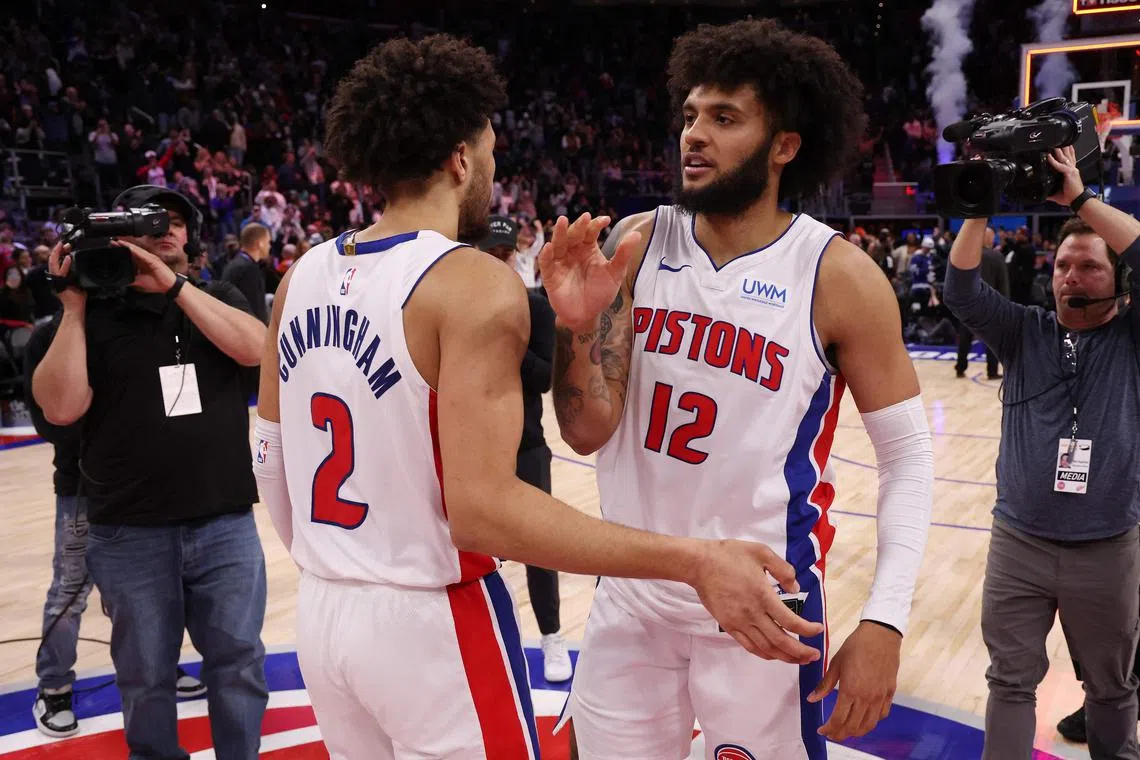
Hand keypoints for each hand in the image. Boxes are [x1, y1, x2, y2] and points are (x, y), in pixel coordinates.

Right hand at [47, 242, 85, 312]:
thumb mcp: (77, 282)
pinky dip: (64, 265)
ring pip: (53, 264)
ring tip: (63, 246)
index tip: (66, 245)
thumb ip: (76, 274)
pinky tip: (68, 258)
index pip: (56, 261)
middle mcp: (55, 277)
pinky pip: (61, 273)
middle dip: (57, 250)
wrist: (75, 308)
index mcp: (59, 276)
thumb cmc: (77, 297)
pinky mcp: (60, 284)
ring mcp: (56, 280)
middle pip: (53, 260)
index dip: (59, 252)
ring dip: (58, 254)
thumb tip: (82, 265)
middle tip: (63, 243)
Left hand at [113, 239, 176, 293]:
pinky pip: (142, 254)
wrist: (169, 286)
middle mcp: (146, 259)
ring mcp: (150, 258)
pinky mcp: (153, 260)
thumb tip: (121, 280)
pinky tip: (129, 247)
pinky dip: (135, 250)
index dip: (122, 252)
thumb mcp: (140, 282)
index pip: (130, 256)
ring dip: (127, 246)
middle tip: (112, 242)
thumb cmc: (158, 284)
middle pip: (132, 251)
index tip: (113, 249)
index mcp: (142, 264)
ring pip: (136, 250)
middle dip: (123, 246)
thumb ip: (131, 279)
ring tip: (118, 242)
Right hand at [539, 213, 639, 332]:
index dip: (595, 224)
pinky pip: (546, 263)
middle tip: (585, 218)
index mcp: (588, 248)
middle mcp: (572, 251)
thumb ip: (623, 255)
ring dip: (559, 233)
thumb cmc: (600, 292)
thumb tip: (637, 234)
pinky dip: (545, 255)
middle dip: (578, 226)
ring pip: (558, 244)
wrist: (587, 315)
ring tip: (561, 221)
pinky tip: (548, 247)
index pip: (590, 232)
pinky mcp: (550, 276)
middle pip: (573, 234)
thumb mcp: (615, 273)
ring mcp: (560, 262)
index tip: (605, 220)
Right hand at [691, 539, 823, 663]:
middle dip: (800, 652)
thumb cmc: (730, 555)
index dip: (808, 629)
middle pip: (781, 641)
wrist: (699, 564)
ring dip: (785, 657)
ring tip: (799, 659)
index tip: (819, 629)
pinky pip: (749, 646)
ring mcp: (739, 622)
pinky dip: (765, 654)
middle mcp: (753, 614)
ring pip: (766, 648)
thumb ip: (783, 569)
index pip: (791, 621)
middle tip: (814, 655)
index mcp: (763, 595)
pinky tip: (774, 655)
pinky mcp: (729, 626)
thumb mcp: (761, 552)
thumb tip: (795, 588)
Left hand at [808, 620, 901, 740]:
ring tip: (845, 730)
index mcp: (851, 690)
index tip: (822, 730)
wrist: (880, 635)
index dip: (829, 729)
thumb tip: (812, 698)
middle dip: (840, 734)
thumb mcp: (836, 663)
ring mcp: (880, 697)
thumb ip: (824, 685)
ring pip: (868, 725)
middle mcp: (867, 698)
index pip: (838, 719)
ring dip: (855, 732)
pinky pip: (881, 715)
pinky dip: (871, 722)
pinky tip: (864, 719)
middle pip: (853, 727)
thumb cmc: (856, 646)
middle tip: (831, 733)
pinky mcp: (889, 694)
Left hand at [1046, 145, 1084, 205]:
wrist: (1078, 200)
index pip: (1069, 160)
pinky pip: (1060, 165)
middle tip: (1059, 140)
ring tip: (1054, 144)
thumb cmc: (1071, 197)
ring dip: (1059, 151)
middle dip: (1064, 148)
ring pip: (1064, 158)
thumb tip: (1043, 194)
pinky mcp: (1070, 173)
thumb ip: (1050, 192)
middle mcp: (1072, 169)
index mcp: (1071, 172)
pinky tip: (1049, 157)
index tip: (1063, 147)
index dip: (1067, 152)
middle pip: (1068, 155)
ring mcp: (1071, 170)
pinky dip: (1054, 161)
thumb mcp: (1058, 193)